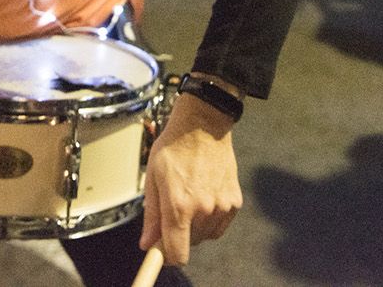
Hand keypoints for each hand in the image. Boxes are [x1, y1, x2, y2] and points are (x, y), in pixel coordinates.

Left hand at [139, 92, 241, 265]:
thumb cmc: (173, 148)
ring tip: (189, 197)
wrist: (203, 126)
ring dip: (195, 226)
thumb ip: (152, 216)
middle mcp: (203, 209)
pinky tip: (204, 196)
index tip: (162, 250)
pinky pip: (220, 225)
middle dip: (179, 234)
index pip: (177, 253)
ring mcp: (222, 206)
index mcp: (179, 205)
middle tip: (173, 209)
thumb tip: (147, 245)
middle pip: (190, 244)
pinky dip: (211, 219)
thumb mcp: (153, 178)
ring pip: (205, 235)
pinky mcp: (234, 202)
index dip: (167, 256)